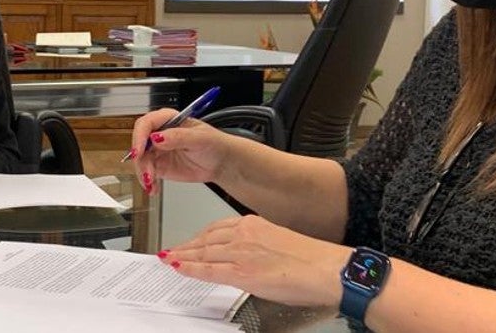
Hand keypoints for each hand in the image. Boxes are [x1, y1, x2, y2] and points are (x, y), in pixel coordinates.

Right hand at [129, 108, 239, 193]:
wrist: (221, 163)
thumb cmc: (214, 143)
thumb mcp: (199, 138)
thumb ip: (178, 136)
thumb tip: (158, 137)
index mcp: (168, 120)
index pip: (146, 124)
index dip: (139, 136)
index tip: (139, 150)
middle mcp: (159, 134)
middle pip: (139, 143)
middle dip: (140, 159)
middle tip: (147, 172)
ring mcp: (158, 150)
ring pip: (141, 160)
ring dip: (143, 173)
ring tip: (152, 183)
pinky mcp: (159, 166)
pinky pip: (147, 173)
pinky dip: (147, 182)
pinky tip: (153, 188)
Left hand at [160, 215, 347, 306]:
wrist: (325, 269)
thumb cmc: (310, 260)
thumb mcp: (278, 243)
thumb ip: (257, 247)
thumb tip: (246, 258)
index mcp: (254, 224)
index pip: (217, 228)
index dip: (199, 236)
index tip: (189, 241)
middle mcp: (244, 234)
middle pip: (205, 239)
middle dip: (186, 246)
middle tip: (172, 251)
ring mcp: (241, 252)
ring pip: (203, 253)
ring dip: (183, 256)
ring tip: (170, 259)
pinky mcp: (241, 271)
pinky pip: (208, 269)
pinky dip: (190, 268)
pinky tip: (178, 267)